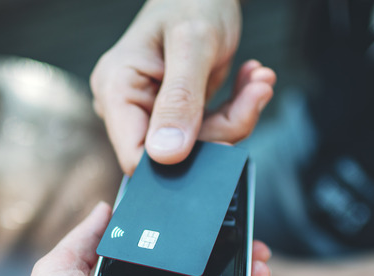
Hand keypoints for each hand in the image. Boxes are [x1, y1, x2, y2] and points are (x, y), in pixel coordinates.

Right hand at [90, 0, 275, 174]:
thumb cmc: (193, 0)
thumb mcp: (193, 45)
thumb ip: (180, 100)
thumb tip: (166, 156)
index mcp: (116, 89)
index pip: (136, 156)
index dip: (179, 161)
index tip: (224, 135)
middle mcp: (129, 104)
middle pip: (173, 154)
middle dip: (221, 130)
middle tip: (254, 95)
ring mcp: (153, 110)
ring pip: (199, 145)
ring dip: (237, 116)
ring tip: (257, 81)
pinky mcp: (177, 112)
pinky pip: (208, 130)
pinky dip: (236, 110)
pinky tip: (249, 81)